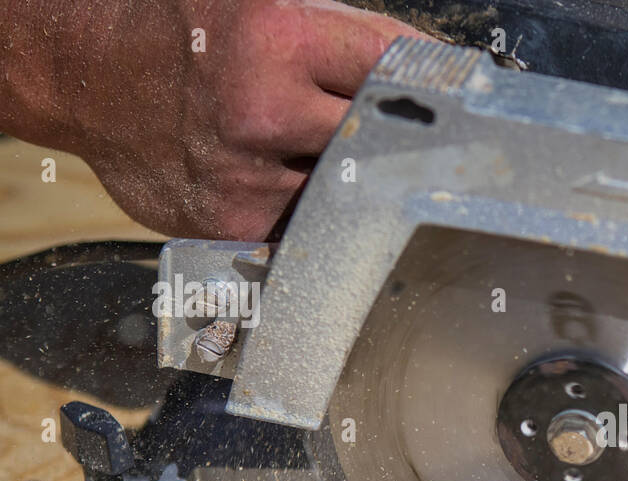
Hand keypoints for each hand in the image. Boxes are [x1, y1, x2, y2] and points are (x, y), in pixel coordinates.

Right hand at [0, 0, 423, 239]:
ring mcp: (244, 178)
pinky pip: (307, 226)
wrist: (87, 70)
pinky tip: (297, 190)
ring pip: (349, 192)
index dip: (434, 83)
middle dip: (400, 139)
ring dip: (355, 181)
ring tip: (330, 159)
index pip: (396, 68)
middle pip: (381, 140)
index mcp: (276, 38)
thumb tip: (440, 73)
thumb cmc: (187, 30)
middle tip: (424, 145)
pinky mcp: (229, 229)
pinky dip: (316, 213)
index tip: (459, 99)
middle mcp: (260, 110)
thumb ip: (350, 36)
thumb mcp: (267, 0)